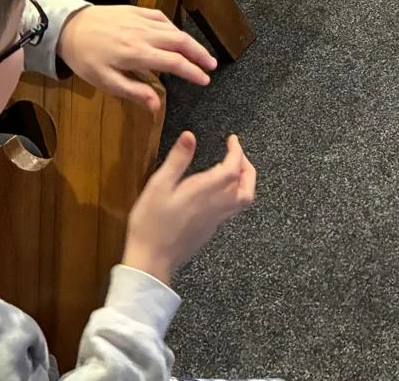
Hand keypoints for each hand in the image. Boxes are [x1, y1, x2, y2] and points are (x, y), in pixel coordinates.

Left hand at [57, 6, 214, 113]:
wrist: (68, 27)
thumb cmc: (85, 59)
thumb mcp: (105, 81)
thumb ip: (133, 92)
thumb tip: (156, 105)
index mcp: (137, 54)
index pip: (174, 62)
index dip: (193, 72)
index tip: (205, 80)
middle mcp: (143, 34)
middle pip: (180, 42)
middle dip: (200, 54)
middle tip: (213, 66)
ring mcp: (140, 20)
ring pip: (173, 29)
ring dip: (190, 41)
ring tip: (202, 53)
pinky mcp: (135, 10)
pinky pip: (161, 17)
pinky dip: (173, 27)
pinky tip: (177, 34)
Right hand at [123, 131, 255, 286]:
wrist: (151, 261)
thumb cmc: (151, 223)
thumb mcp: (158, 186)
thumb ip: (177, 160)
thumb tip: (190, 136)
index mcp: (204, 192)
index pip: (232, 169)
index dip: (237, 152)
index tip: (233, 139)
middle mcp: (215, 207)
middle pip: (246, 189)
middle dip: (247, 168)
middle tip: (237, 154)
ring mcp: (214, 221)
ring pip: (241, 201)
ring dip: (243, 182)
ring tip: (229, 168)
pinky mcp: (209, 231)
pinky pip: (230, 209)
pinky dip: (231, 193)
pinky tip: (215, 189)